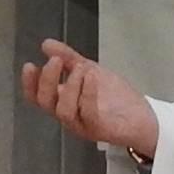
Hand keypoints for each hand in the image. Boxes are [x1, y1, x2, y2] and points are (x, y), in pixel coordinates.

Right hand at [20, 39, 161, 157]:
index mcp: (63, 102)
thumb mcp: (90, 70)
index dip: (30, 83)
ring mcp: (83, 125)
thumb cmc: (115, 98)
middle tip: (55, 61)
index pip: (37, 96)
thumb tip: (46, 43)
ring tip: (80, 68)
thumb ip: (69, 58)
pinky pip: (88, 114)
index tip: (30, 65)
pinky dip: (88, 94)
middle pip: (46, 103)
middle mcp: (69, 116)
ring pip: (64, 111)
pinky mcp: (100, 129)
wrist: (143, 115)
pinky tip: (91, 77)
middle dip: (47, 81)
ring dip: (69, 87)